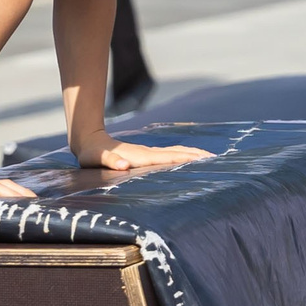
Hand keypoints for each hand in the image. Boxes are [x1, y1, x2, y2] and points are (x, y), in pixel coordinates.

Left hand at [73, 135, 211, 173]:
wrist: (89, 141)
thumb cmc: (92, 154)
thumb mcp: (97, 159)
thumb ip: (110, 161)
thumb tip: (124, 164)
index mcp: (140, 156)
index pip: (168, 158)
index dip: (185, 159)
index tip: (202, 159)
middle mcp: (147, 153)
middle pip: (176, 152)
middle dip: (195, 155)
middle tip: (215, 158)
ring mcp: (147, 153)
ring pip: (174, 152)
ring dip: (191, 154)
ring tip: (208, 157)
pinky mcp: (145, 155)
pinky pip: (168, 155)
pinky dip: (182, 155)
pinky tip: (187, 158)